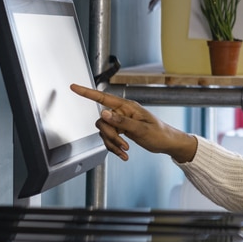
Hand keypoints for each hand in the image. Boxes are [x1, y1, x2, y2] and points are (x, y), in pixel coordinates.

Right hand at [70, 83, 197, 162]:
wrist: (168, 144)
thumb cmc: (160, 134)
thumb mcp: (141, 129)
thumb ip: (122, 121)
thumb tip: (104, 113)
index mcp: (128, 107)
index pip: (103, 98)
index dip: (87, 93)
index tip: (74, 87)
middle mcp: (123, 112)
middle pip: (102, 121)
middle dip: (110, 136)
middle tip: (123, 144)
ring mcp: (121, 122)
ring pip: (105, 132)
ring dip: (113, 144)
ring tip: (125, 150)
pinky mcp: (121, 131)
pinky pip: (109, 139)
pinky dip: (114, 147)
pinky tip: (123, 154)